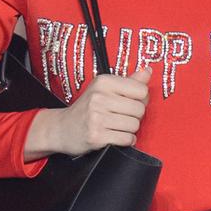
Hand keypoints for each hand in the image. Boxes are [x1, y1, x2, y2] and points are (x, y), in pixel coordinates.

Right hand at [34, 64, 152, 158]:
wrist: (61, 128)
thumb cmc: (87, 108)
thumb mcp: (104, 89)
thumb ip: (129, 81)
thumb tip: (149, 70)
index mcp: (103, 82)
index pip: (141, 90)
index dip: (140, 99)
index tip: (129, 102)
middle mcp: (99, 97)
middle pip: (140, 109)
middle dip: (135, 116)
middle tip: (120, 117)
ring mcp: (97, 117)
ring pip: (134, 125)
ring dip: (129, 130)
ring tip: (116, 126)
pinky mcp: (96, 136)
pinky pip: (127, 139)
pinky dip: (125, 140)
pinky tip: (115, 136)